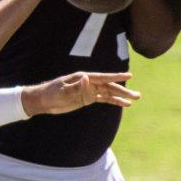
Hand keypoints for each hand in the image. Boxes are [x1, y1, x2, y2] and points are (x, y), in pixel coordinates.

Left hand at [23, 71, 138, 115]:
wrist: (43, 101)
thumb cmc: (51, 93)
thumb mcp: (62, 90)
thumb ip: (75, 86)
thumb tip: (86, 78)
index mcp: (83, 78)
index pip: (103, 77)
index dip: (116, 77)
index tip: (129, 75)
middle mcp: (88, 82)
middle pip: (109, 86)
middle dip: (123, 90)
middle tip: (137, 95)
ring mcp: (89, 90)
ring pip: (109, 93)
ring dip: (121, 96)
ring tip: (135, 99)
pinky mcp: (87, 98)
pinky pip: (104, 99)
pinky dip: (114, 101)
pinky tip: (124, 104)